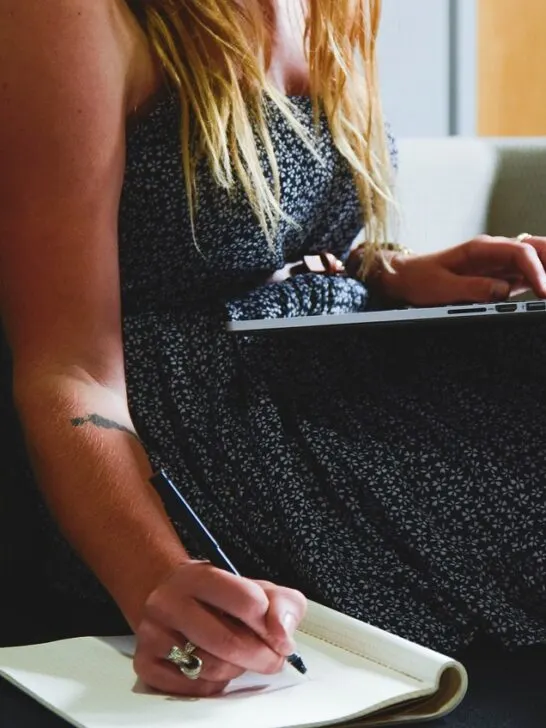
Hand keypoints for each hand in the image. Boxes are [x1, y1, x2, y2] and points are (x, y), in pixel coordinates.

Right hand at [133, 560, 306, 696]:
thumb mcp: (256, 588)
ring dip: (237, 669)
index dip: (271, 624)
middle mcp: (169, 601)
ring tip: (238, 656)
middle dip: (261, 657)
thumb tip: (282, 634)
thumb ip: (282, 604)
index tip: (277, 633)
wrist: (171, 597)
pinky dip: (214, 684)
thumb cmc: (219, 597)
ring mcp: (153, 633)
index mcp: (199, 576)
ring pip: (212, 668)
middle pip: (229, 642)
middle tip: (272, 658)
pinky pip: (194, 688)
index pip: (247, 601)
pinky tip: (214, 665)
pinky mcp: (146, 663)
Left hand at [378, 235, 545, 306]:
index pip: (520, 251)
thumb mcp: (442, 287)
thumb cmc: (420, 279)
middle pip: (536, 248)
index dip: (537, 270)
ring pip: (535, 259)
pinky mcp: (499, 276)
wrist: (406, 277)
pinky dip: (540, 281)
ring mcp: (499, 263)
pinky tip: (543, 293)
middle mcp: (494, 251)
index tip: (544, 291)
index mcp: (481, 248)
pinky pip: (527, 275)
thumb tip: (503, 291)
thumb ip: (472, 288)